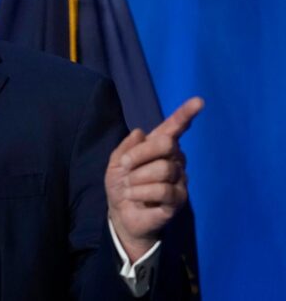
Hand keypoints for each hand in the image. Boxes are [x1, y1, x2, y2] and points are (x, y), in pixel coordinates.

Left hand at [105, 97, 203, 261]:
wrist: (121, 214)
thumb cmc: (122, 184)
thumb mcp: (116, 163)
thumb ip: (126, 147)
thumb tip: (140, 132)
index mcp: (159, 147)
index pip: (174, 127)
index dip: (185, 114)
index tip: (199, 101)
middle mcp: (174, 159)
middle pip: (166, 144)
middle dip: (139, 155)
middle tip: (126, 168)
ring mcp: (179, 179)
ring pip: (162, 169)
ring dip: (137, 180)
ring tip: (131, 188)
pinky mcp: (179, 199)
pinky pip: (163, 190)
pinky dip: (142, 194)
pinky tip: (137, 198)